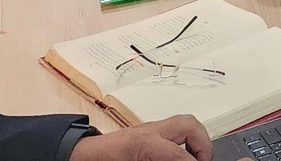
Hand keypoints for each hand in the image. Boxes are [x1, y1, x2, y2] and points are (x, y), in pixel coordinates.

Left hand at [72, 116, 212, 160]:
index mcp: (143, 143)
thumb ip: (160, 159)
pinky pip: (171, 130)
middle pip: (188, 124)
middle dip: (202, 145)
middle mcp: (148, 131)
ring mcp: (147, 129)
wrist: (78, 157)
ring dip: (194, 140)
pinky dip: (181, 142)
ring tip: (195, 159)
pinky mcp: (145, 133)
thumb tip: (180, 160)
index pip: (180, 155)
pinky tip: (178, 156)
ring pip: (182, 123)